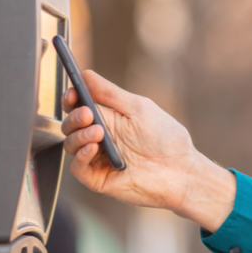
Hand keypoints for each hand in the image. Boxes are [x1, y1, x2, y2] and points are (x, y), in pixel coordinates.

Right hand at [62, 70, 235, 231]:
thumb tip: (86, 74)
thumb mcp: (138, 108)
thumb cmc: (165, 139)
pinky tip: (92, 148)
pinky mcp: (97, 178)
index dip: (71, 99)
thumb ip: (109, 93)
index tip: (72, 93)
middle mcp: (99, 138)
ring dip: (78, 135)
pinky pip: (77, 168)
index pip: (78, 107)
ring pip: (70, 144)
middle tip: (87, 114)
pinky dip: (80, 156)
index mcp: (107, 118)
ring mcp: (97, 159)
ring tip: (98, 133)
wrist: (181, 172)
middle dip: (74, 117)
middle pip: (70, 125)